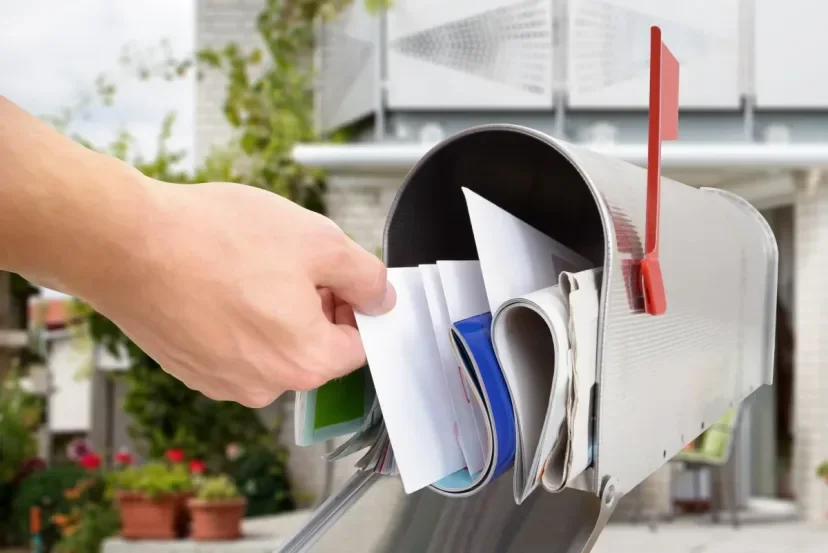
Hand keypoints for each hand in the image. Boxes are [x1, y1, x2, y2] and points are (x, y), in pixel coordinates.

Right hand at [86, 179, 395, 407]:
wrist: (125, 243)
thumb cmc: (215, 239)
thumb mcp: (319, 241)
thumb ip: (367, 276)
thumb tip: (382, 298)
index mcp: (306, 362)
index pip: (359, 344)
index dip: (354, 303)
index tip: (338, 276)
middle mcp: (264, 385)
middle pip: (314, 346)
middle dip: (314, 304)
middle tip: (289, 260)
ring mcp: (221, 381)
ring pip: (272, 343)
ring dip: (273, 307)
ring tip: (246, 265)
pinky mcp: (189, 367)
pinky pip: (233, 344)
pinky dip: (235, 316)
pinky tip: (218, 279)